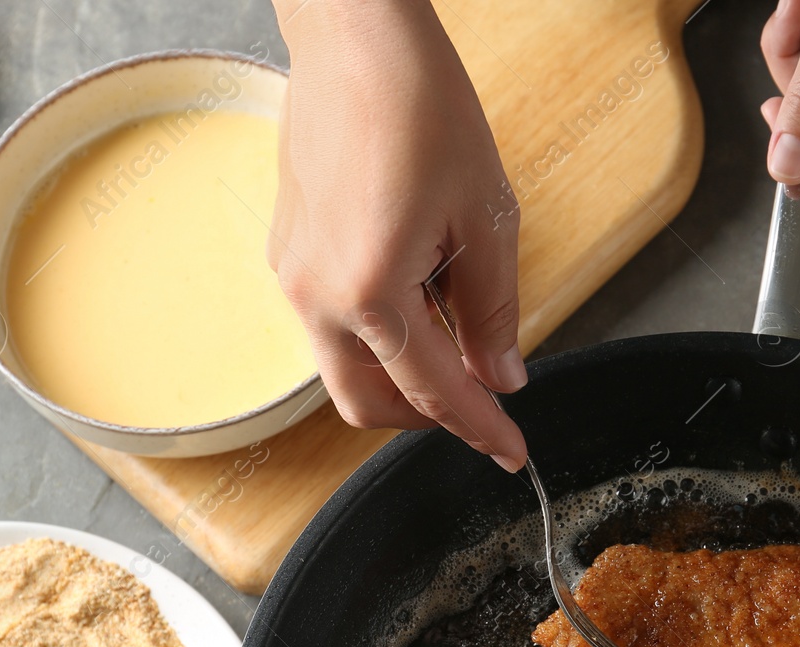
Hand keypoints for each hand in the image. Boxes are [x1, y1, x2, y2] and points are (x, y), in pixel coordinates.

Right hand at [269, 0, 527, 469]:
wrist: (356, 40)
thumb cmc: (422, 107)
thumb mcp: (486, 217)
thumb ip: (493, 311)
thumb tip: (500, 375)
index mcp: (369, 291)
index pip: (434, 391)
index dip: (481, 427)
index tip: (511, 452)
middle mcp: (316, 296)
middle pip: (368, 404)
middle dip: (427, 416)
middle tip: (483, 402)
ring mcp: (293, 276)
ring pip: (345, 369)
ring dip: (401, 375)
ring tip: (456, 329)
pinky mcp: (288, 254)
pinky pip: (330, 326)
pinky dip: (377, 335)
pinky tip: (419, 293)